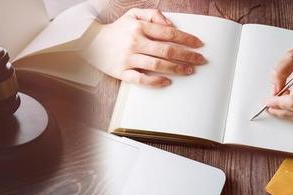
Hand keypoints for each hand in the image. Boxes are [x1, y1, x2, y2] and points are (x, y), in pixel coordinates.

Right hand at [81, 8, 205, 86]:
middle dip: (188, 56)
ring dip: (176, 69)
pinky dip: (155, 81)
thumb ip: (154, 15)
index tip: (199, 44)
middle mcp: (135, 42)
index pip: (169, 33)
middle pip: (167, 50)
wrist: (91, 42)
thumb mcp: (133, 14)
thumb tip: (171, 25)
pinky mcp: (121, 72)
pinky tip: (167, 82)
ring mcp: (128, 58)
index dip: (187, 39)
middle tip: (201, 60)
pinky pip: (141, 79)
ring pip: (157, 65)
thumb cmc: (117, 30)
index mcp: (140, 27)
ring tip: (189, 71)